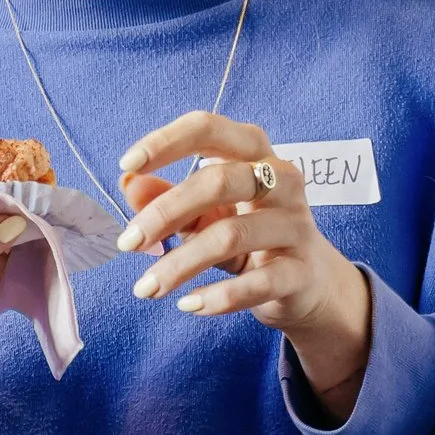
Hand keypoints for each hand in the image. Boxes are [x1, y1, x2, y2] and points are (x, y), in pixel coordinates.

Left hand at [116, 112, 374, 424]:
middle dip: (165, 212)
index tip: (126, 165)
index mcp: (254, 153)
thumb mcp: (206, 214)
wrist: (308, 283)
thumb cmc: (249, 235)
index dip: (166, 141)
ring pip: (231, 235)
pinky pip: (257, 283)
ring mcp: (296, 225)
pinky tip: (188, 305)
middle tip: (127, 243)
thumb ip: (168, 199)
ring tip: (146, 288)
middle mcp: (282, 180)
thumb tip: (129, 184)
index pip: (208, 129)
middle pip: (219, 181)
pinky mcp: (302, 271)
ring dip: (180, 264)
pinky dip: (217, 297)